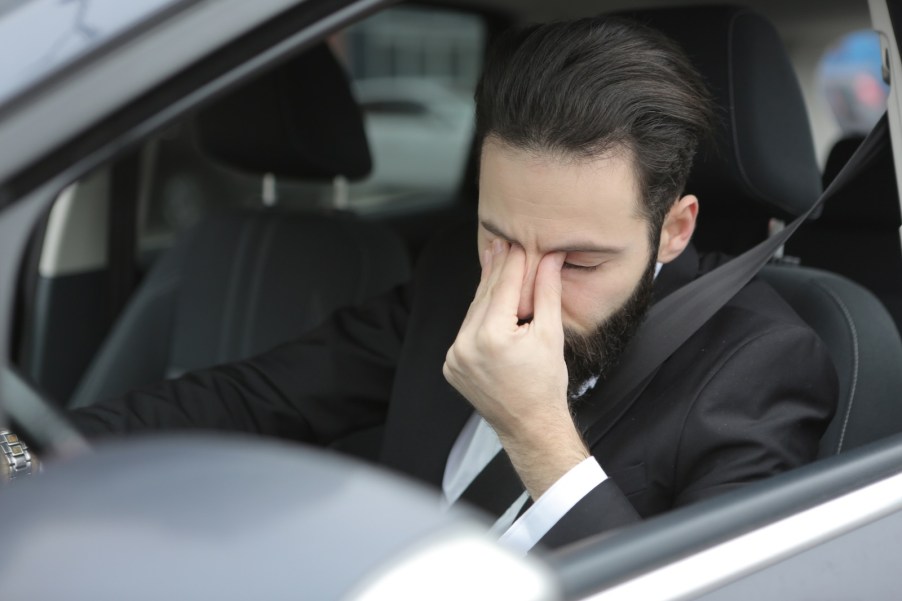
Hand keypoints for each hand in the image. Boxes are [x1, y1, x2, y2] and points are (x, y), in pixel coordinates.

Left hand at [443, 240, 588, 497]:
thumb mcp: (551, 334)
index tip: (517, 242)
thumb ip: (547, 292)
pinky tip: (487, 300)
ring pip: (473, 313)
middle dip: (496, 270)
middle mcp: (467, 345)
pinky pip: (466, 332)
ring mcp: (455, 357)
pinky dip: (477, 316)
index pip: (504, 287)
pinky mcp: (451, 365)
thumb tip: (550, 259)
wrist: (530, 425)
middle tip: (501, 242)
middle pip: (485, 296)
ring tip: (494, 263)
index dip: (513, 262)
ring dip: (486, 290)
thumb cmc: (545, 384)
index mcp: (492, 336)